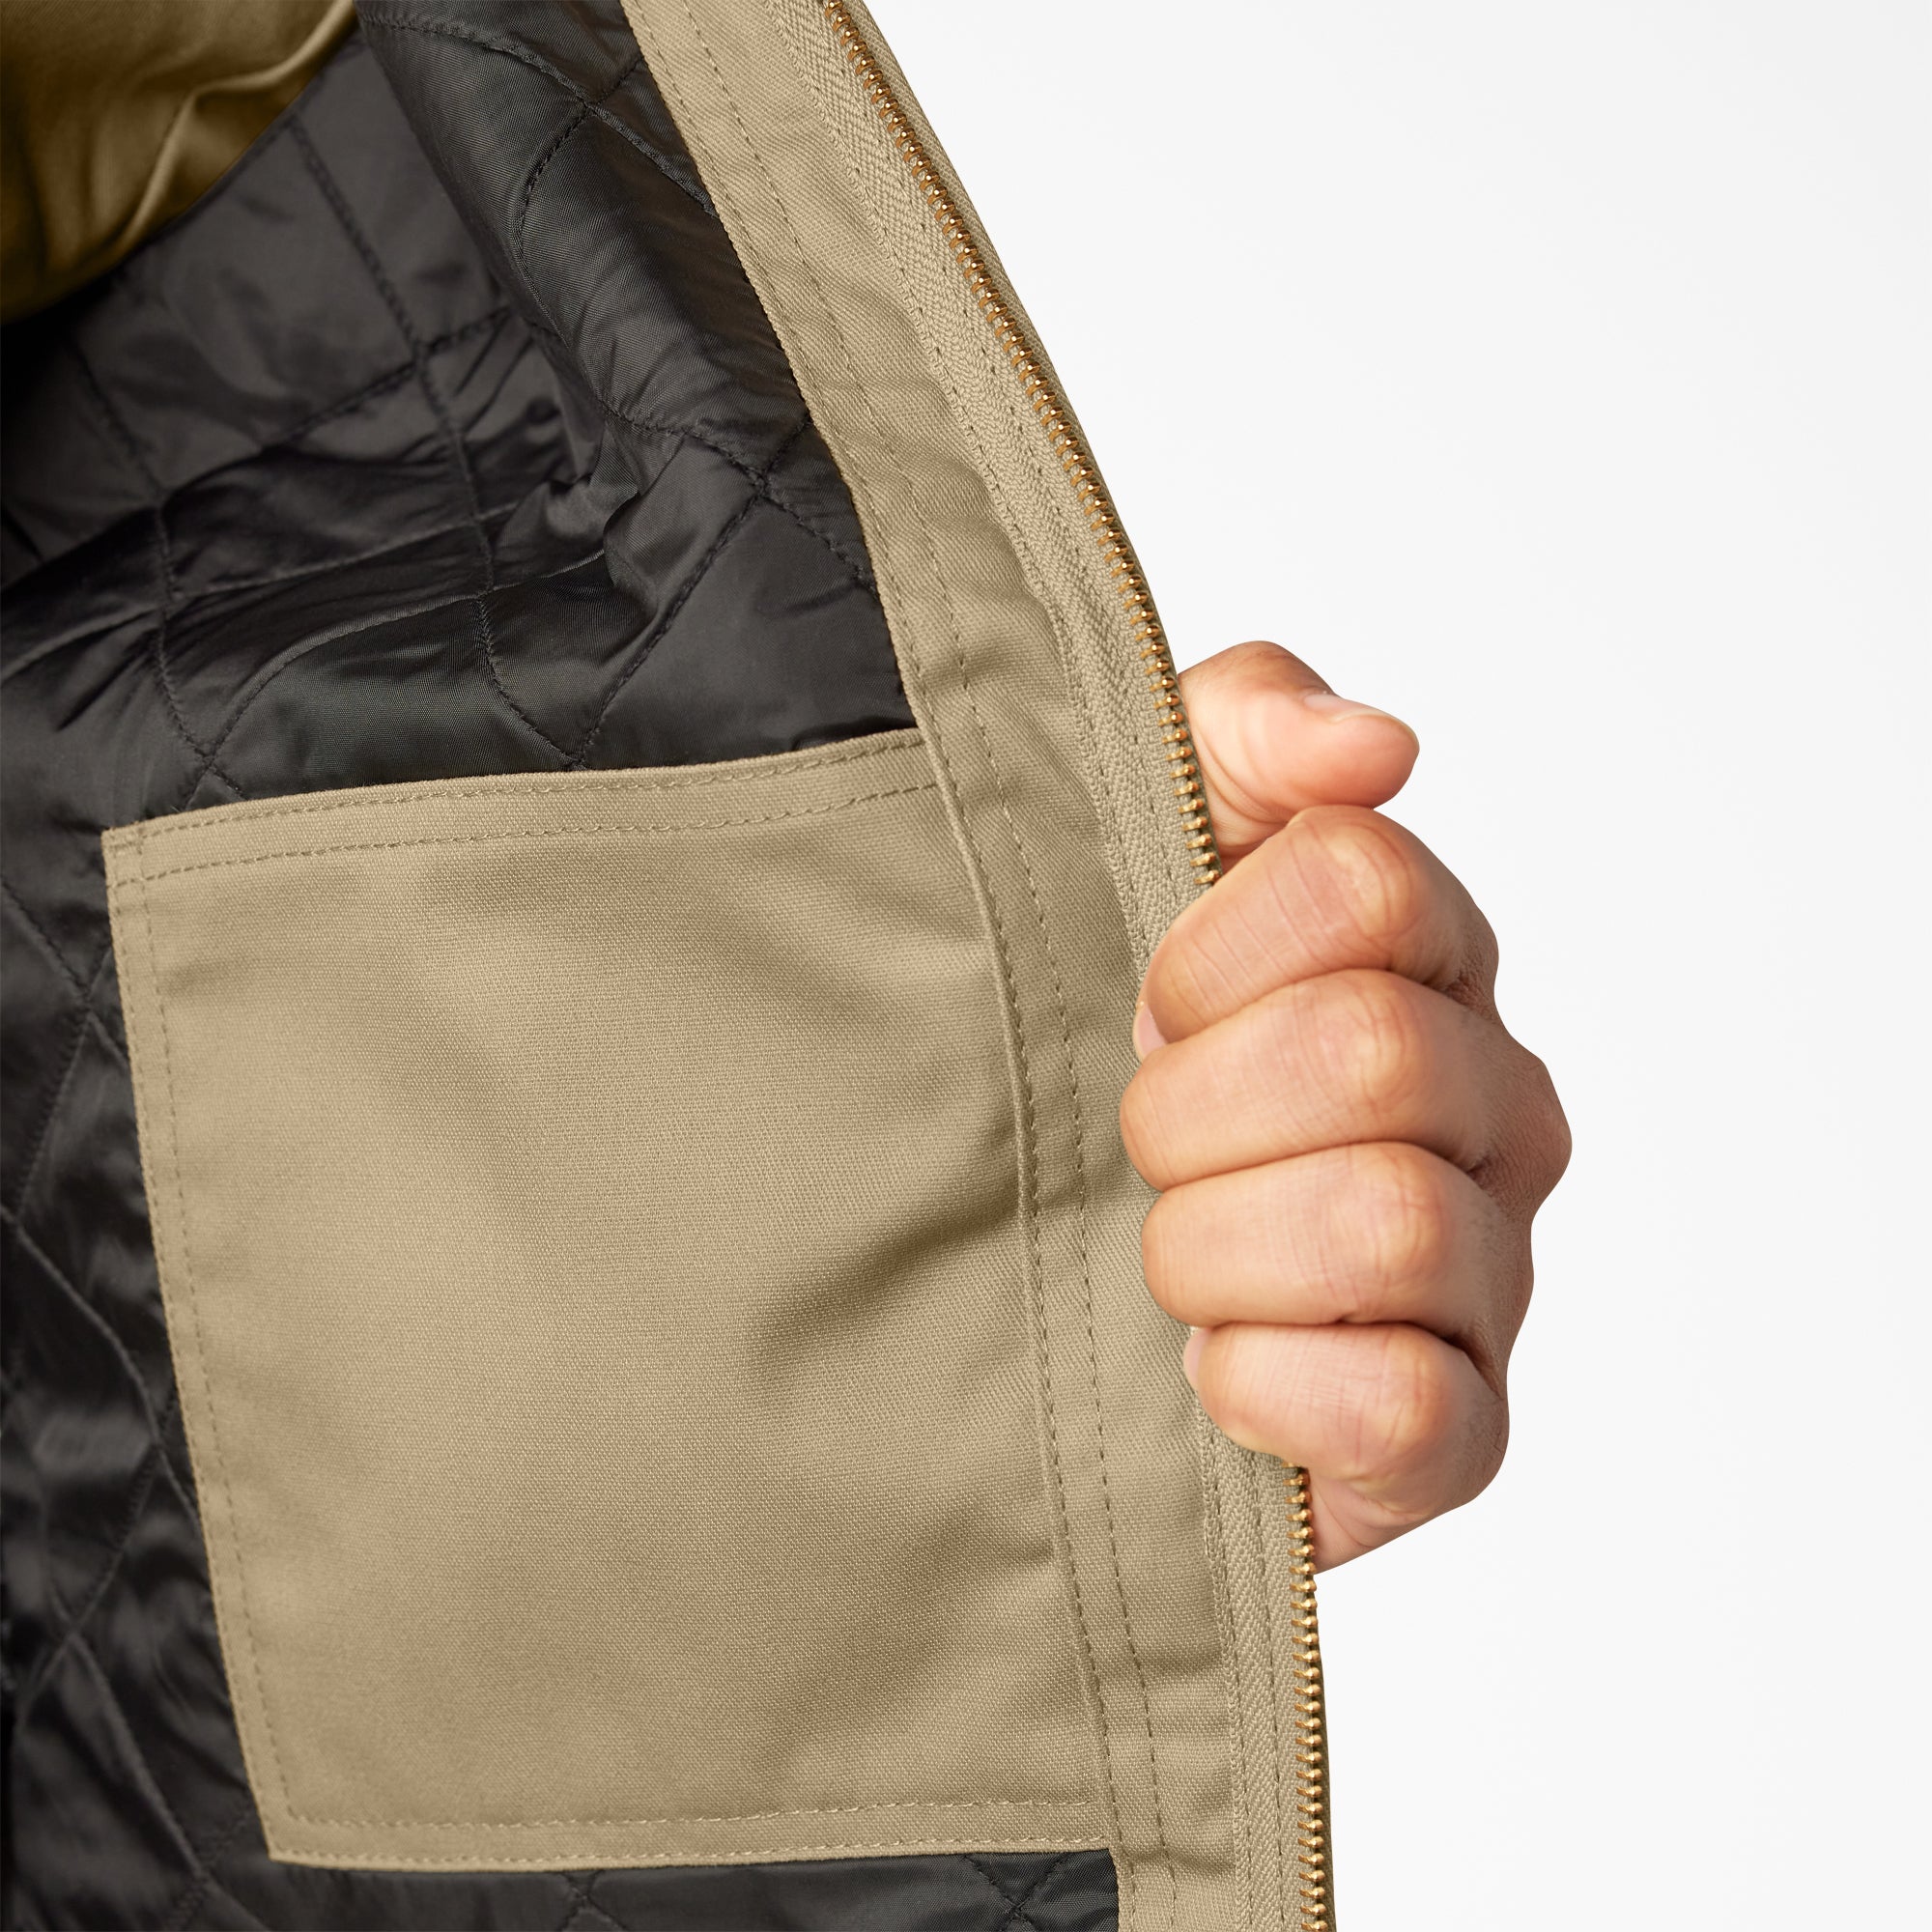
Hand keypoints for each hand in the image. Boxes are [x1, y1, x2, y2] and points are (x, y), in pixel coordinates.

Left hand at [1120, 642, 1569, 1567]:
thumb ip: (1249, 725)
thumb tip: (1373, 745)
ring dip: (1212, 1245)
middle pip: (1372, 1050)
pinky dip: (1268, 1389)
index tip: (1149, 1006)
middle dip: (1191, 1102)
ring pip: (1386, 1223)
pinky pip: (1403, 1409)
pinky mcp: (1455, 1437)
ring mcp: (1491, 1274)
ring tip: (1171, 1256)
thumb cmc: (1116, 1043)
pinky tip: (1213, 1369)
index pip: (1365, 881)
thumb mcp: (1146, 834)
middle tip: (1144, 1140)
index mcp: (1435, 959)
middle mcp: (1495, 1107)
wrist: (1048, 1264)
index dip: (1209, 948)